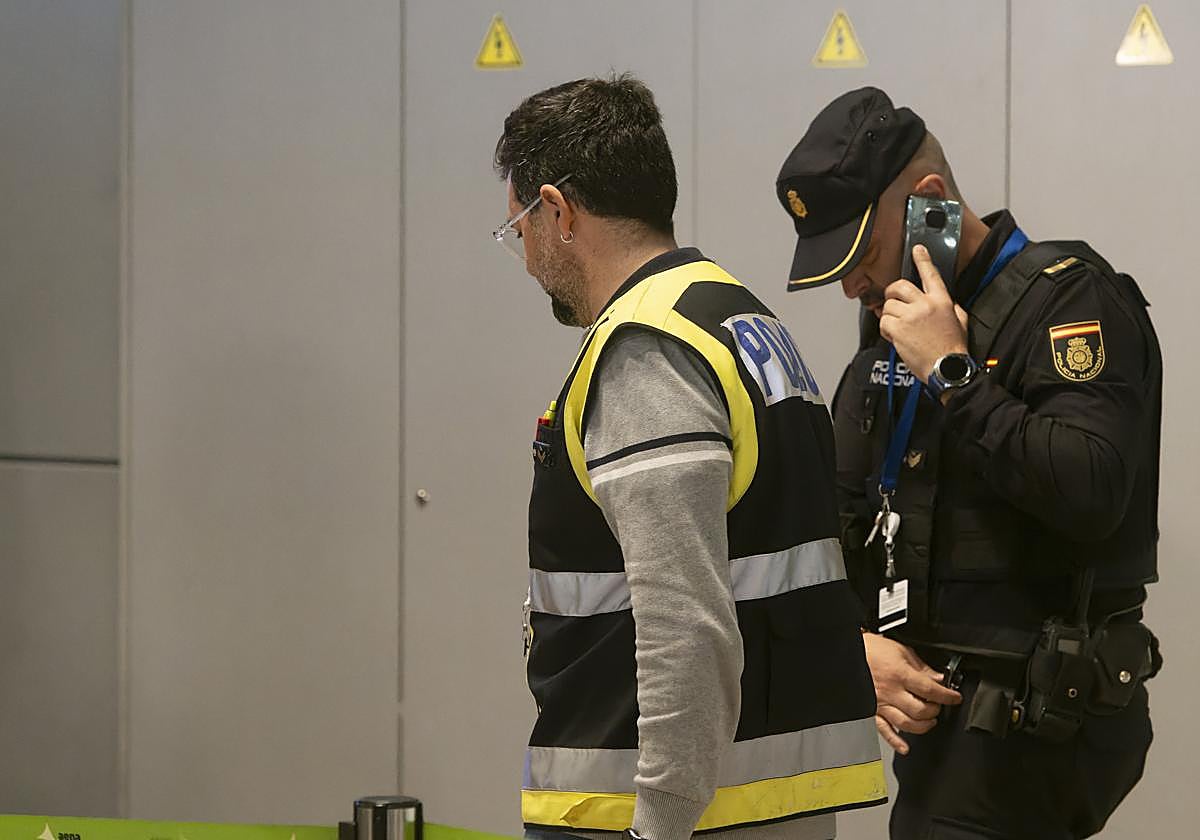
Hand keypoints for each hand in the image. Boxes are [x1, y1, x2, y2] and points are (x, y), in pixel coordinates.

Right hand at [862, 632, 961, 754]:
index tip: (954, 698)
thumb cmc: (871, 649)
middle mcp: (891, 691)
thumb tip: (938, 678)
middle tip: (938, 706)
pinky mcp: (871, 711)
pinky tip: (905, 747)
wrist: (848, 653)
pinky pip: (884, 731)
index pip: (931, 690)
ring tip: (928, 720)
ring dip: (922, 726)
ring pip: (906, 724)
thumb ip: (921, 666)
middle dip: (935, 710)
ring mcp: (880, 704)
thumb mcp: (901, 650)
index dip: (947, 696)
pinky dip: (895, 741)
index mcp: (900, 674)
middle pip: (921, 711)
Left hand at [878, 245, 968, 381]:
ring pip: (888, 305)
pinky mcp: (899, 329)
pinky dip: (885, 329)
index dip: (922, 260)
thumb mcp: (960, 321)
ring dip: (889, 316)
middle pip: (899, 286)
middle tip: (892, 301)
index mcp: (942, 301)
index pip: (931, 274)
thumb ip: (952, 307)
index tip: (917, 250)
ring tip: (899, 328)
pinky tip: (895, 336)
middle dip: (892, 292)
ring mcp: (911, 316)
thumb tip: (947, 303)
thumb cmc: (952, 349)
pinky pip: (883, 321)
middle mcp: (925, 305)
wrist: (946, 368)